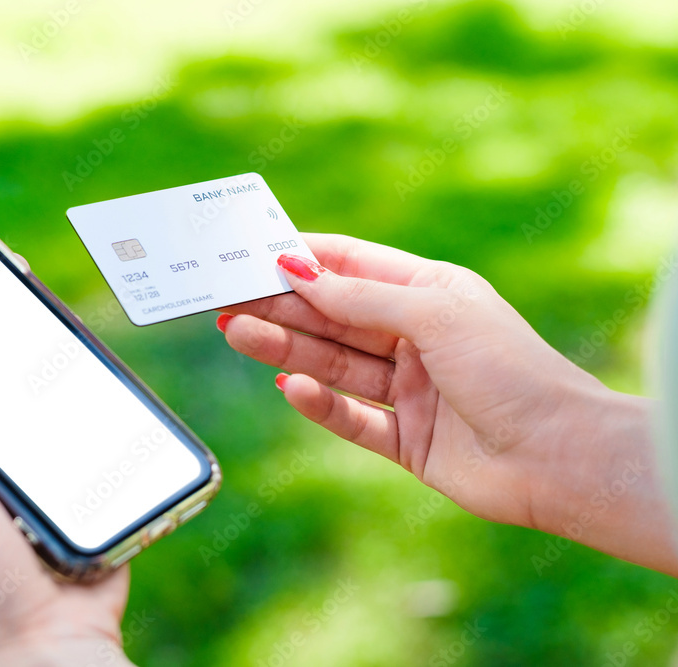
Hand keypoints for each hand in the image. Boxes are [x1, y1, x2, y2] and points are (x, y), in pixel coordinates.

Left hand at [0, 320, 133, 665]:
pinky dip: (105, 398)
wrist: (46, 644)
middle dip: (7, 321)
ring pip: (55, 391)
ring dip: (59, 355)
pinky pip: (102, 426)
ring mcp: (46, 463)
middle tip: (10, 271)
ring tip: (56, 309)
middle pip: (1, 369)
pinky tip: (107, 366)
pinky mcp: (94, 480)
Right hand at [218, 233, 677, 574]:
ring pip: (335, 364)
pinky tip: (291, 386)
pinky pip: (351, 417)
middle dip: (282, 306)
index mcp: (430, 294)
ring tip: (238, 333)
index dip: (304, 258)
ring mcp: (410, 390)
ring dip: (287, 348)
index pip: (353, 267)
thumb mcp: (433, 315)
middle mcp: (416, 339)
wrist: (560, 458)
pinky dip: (320, 403)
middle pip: (334, 317)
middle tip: (227, 300)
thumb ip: (360, 298)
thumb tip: (298, 270)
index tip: (252, 252)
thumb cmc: (509, 370)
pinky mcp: (405, 439)